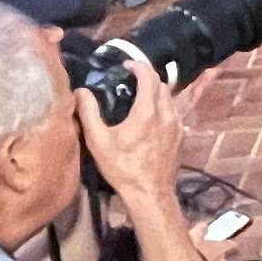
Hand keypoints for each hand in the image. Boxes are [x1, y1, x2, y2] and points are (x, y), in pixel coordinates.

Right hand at [78, 48, 185, 205]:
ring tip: (141, 95)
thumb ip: (89, 113)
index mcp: (147, 112)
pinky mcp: (181, 136)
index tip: (127, 65)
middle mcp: (166, 114)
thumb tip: (80, 92)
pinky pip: (175, 112)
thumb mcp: (98, 141)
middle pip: (161, 84)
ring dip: (157, 91)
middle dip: (148, 77)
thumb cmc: (122, 168)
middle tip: (132, 79)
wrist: (149, 194)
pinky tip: (153, 114)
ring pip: (170, 97)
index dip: (138, 66)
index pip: (149, 76)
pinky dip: (164, 105)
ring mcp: (177, 126)